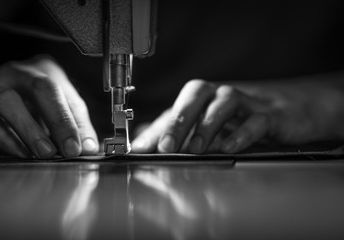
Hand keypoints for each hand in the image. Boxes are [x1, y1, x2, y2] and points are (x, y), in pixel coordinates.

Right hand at [0, 55, 98, 157]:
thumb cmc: (24, 112)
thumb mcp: (53, 115)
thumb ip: (73, 128)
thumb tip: (89, 147)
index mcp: (44, 72)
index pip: (67, 95)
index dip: (78, 122)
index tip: (85, 147)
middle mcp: (18, 74)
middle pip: (42, 88)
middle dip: (59, 120)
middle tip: (70, 149)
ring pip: (9, 101)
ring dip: (31, 130)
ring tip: (45, 152)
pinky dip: (7, 140)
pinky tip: (22, 152)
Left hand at [132, 79, 343, 153]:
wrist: (292, 109)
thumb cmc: (243, 117)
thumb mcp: (209, 125)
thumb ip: (179, 134)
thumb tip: (144, 144)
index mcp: (204, 97)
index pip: (176, 107)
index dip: (157, 127)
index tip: (141, 149)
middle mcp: (222, 94)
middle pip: (196, 95)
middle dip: (177, 120)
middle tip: (164, 146)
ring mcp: (248, 101)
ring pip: (224, 102)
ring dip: (206, 126)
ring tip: (194, 149)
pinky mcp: (272, 115)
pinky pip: (257, 120)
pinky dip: (242, 133)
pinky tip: (229, 147)